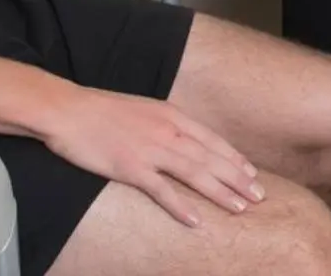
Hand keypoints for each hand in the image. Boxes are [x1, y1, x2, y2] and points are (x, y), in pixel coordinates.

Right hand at [48, 89, 264, 227]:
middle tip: (260, 195)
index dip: (234, 158)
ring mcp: (150, 150)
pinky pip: (162, 190)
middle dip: (238, 178)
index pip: (212, 140)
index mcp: (171, 116)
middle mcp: (167, 132)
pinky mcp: (131, 168)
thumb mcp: (144, 110)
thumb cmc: (103, 110)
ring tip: (241, 208)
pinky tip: (197, 220)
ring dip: (221, 192)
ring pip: (195, 173)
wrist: (69, 110)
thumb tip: (183, 139)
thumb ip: (165, 124)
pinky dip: (181, 206)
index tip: (252, 173)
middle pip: (211, 158)